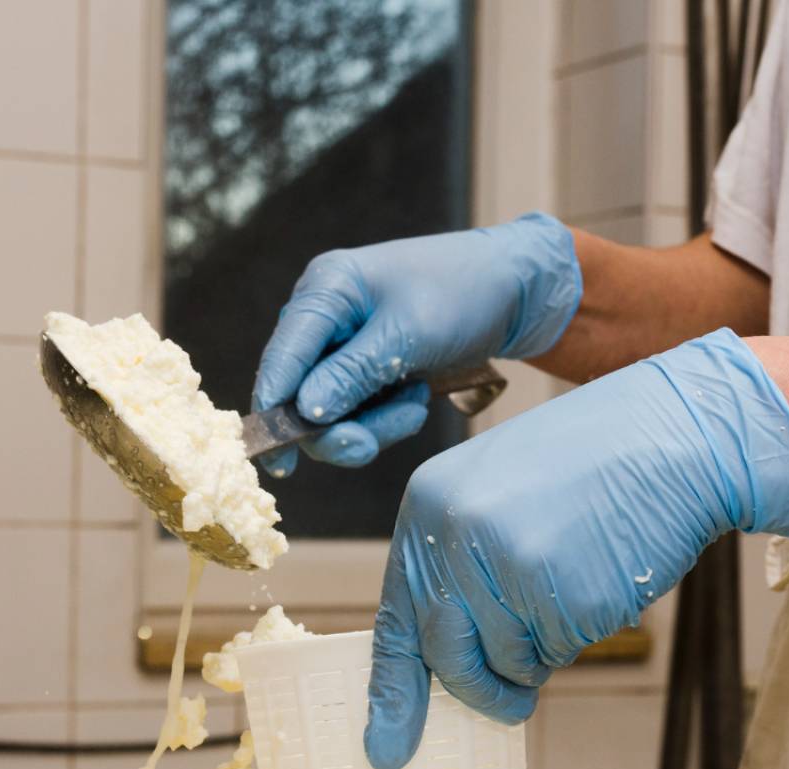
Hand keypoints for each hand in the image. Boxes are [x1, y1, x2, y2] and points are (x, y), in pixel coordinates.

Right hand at [251, 212, 580, 474]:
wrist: (514, 289)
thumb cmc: (461, 294)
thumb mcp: (407, 335)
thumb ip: (352, 374)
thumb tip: (304, 412)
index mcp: (325, 290)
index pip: (282, 355)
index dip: (273, 407)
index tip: (276, 459)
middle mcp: (326, 317)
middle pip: (301, 393)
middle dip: (337, 426)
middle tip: (367, 445)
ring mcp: (346, 345)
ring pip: (332, 411)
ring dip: (372, 424)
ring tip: (416, 405)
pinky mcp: (368, 367)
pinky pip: (360, 411)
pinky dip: (387, 417)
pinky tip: (418, 397)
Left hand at [363, 327, 788, 768]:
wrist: (671, 433)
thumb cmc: (590, 465)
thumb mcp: (498, 495)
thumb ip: (462, 567)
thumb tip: (447, 656)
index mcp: (429, 507)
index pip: (397, 619)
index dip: (394, 691)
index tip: (387, 751)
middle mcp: (455, 537)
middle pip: (447, 656)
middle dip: (482, 688)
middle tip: (512, 701)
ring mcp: (507, 567)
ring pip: (509, 662)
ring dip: (543, 649)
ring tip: (573, 584)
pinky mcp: (562, 595)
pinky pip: (561, 651)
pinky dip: (583, 632)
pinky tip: (600, 576)